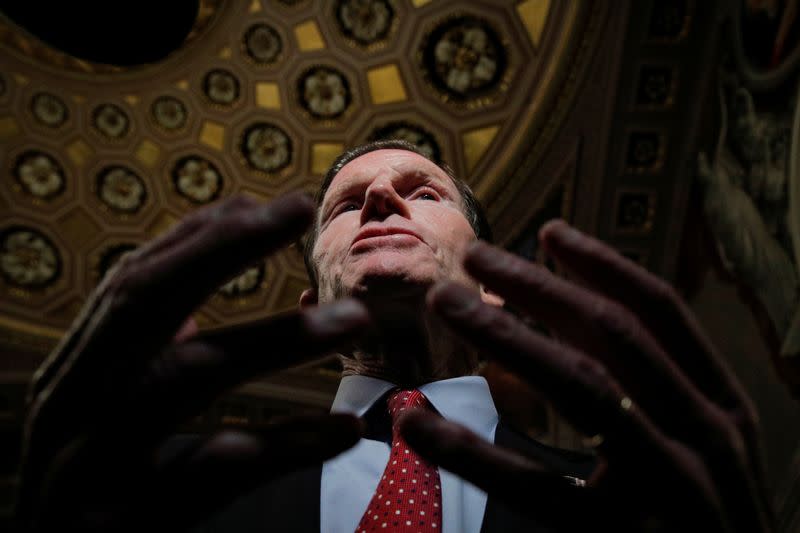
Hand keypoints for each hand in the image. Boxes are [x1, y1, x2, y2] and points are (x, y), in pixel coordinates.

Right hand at [16, 193, 369, 531]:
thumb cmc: (95, 488)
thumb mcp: (102, 412)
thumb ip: (139, 354)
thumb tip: (187, 297)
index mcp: (74, 373)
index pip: (135, 285)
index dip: (204, 238)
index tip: (277, 205)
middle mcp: (68, 406)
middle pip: (144, 304)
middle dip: (222, 251)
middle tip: (301, 213)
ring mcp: (84, 467)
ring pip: (183, 379)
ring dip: (273, 339)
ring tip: (353, 321)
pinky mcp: (114, 528)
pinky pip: (209, 477)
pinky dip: (279, 447)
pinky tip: (341, 431)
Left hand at [400, 220, 773, 531]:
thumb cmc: (705, 519)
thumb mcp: (700, 445)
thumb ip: (651, 387)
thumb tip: (574, 314)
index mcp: (722, 405)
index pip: (659, 312)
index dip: (603, 265)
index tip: (549, 232)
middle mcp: (704, 435)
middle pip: (612, 334)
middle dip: (539, 287)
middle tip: (474, 257)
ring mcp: (667, 486)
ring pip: (578, 385)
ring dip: (505, 334)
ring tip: (445, 300)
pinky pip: (532, 485)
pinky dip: (468, 451)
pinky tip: (416, 426)